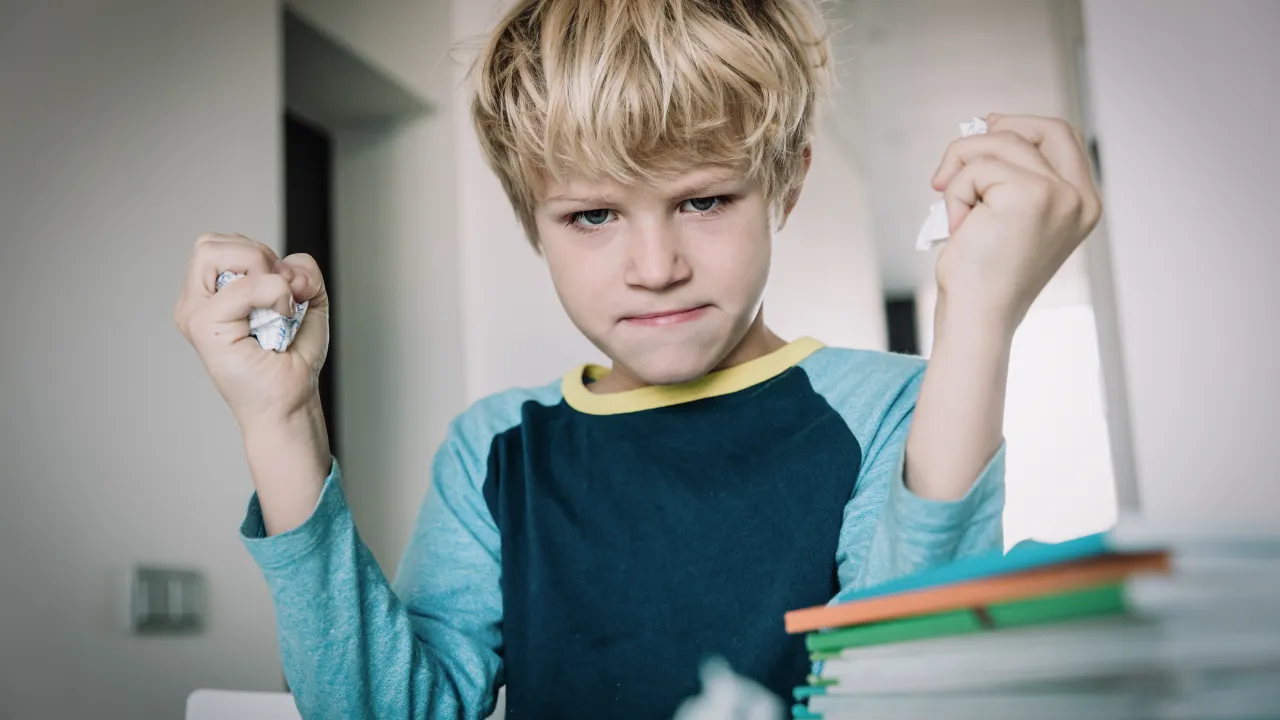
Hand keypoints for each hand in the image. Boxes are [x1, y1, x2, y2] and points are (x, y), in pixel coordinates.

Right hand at [174, 233, 329, 428]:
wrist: (291, 401)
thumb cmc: (291, 357)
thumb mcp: (307, 299)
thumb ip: (302, 270)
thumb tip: (291, 270)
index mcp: (209, 295)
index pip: (220, 244)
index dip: (259, 254)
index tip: (280, 288)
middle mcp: (194, 302)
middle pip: (209, 242)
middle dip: (258, 256)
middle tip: (279, 293)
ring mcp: (193, 313)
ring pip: (214, 251)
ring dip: (263, 272)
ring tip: (277, 306)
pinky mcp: (204, 325)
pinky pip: (243, 286)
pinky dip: (274, 292)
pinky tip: (282, 316)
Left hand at [930, 113, 1102, 330]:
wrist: (978, 316)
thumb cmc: (985, 276)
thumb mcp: (1009, 217)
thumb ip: (1013, 175)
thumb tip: (989, 127)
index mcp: (1082, 203)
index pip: (1063, 137)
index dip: (1023, 126)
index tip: (988, 129)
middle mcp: (1079, 198)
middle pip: (1043, 127)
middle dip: (995, 132)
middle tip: (957, 160)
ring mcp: (1058, 194)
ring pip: (1000, 143)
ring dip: (962, 174)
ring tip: (958, 216)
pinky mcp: (1030, 195)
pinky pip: (976, 168)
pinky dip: (955, 193)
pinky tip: (960, 226)